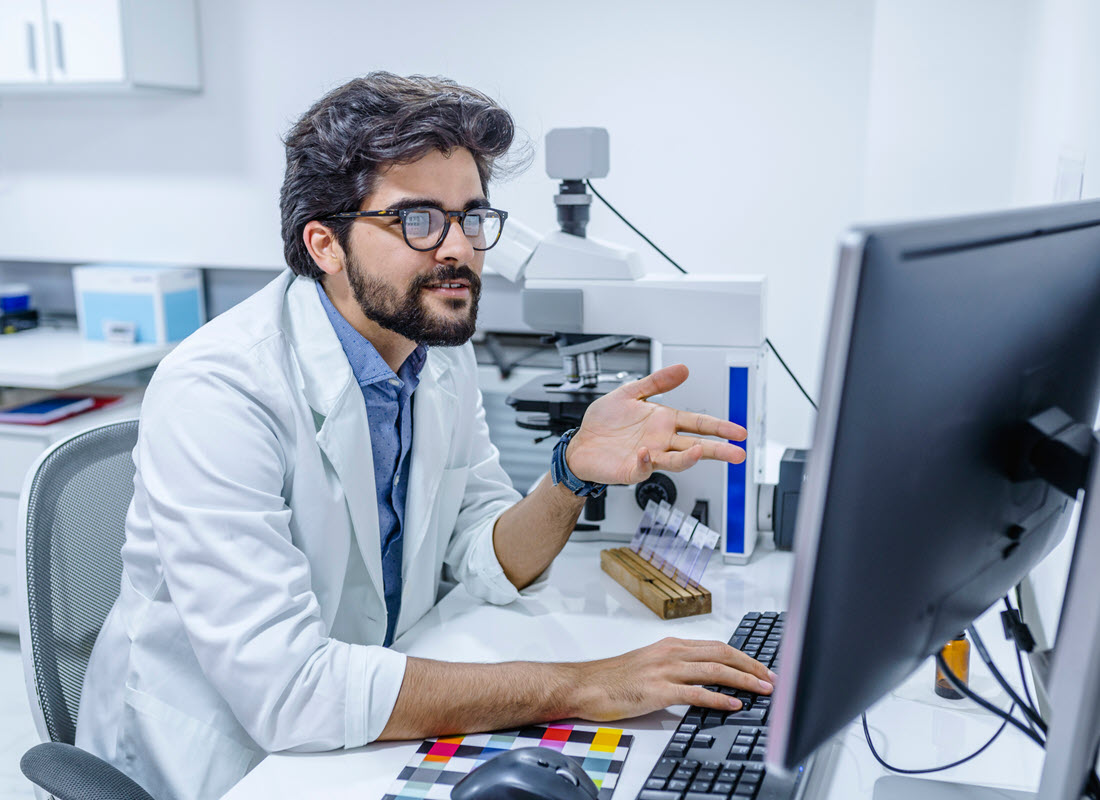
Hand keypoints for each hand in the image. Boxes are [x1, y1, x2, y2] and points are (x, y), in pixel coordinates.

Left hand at [565, 364, 747, 485]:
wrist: (579, 444)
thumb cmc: (604, 423)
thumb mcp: (630, 393)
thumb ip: (656, 383)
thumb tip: (682, 369)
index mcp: (663, 422)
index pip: (698, 424)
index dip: (719, 427)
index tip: (738, 431)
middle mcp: (660, 441)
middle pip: (696, 446)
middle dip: (718, 450)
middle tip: (738, 453)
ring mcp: (648, 457)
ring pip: (675, 460)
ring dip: (688, 458)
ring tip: (700, 451)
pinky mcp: (630, 469)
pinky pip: (642, 468)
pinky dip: (645, 461)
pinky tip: (645, 452)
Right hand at [566, 637, 775, 721]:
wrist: (586, 685)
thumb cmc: (614, 678)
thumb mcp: (649, 663)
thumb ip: (675, 666)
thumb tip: (703, 678)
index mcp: (671, 644)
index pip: (717, 646)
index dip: (743, 657)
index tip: (761, 668)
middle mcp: (671, 652)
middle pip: (722, 654)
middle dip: (751, 666)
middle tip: (771, 679)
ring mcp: (665, 670)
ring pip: (715, 670)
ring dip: (744, 680)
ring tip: (762, 690)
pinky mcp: (658, 690)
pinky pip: (696, 693)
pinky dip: (719, 699)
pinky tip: (733, 705)